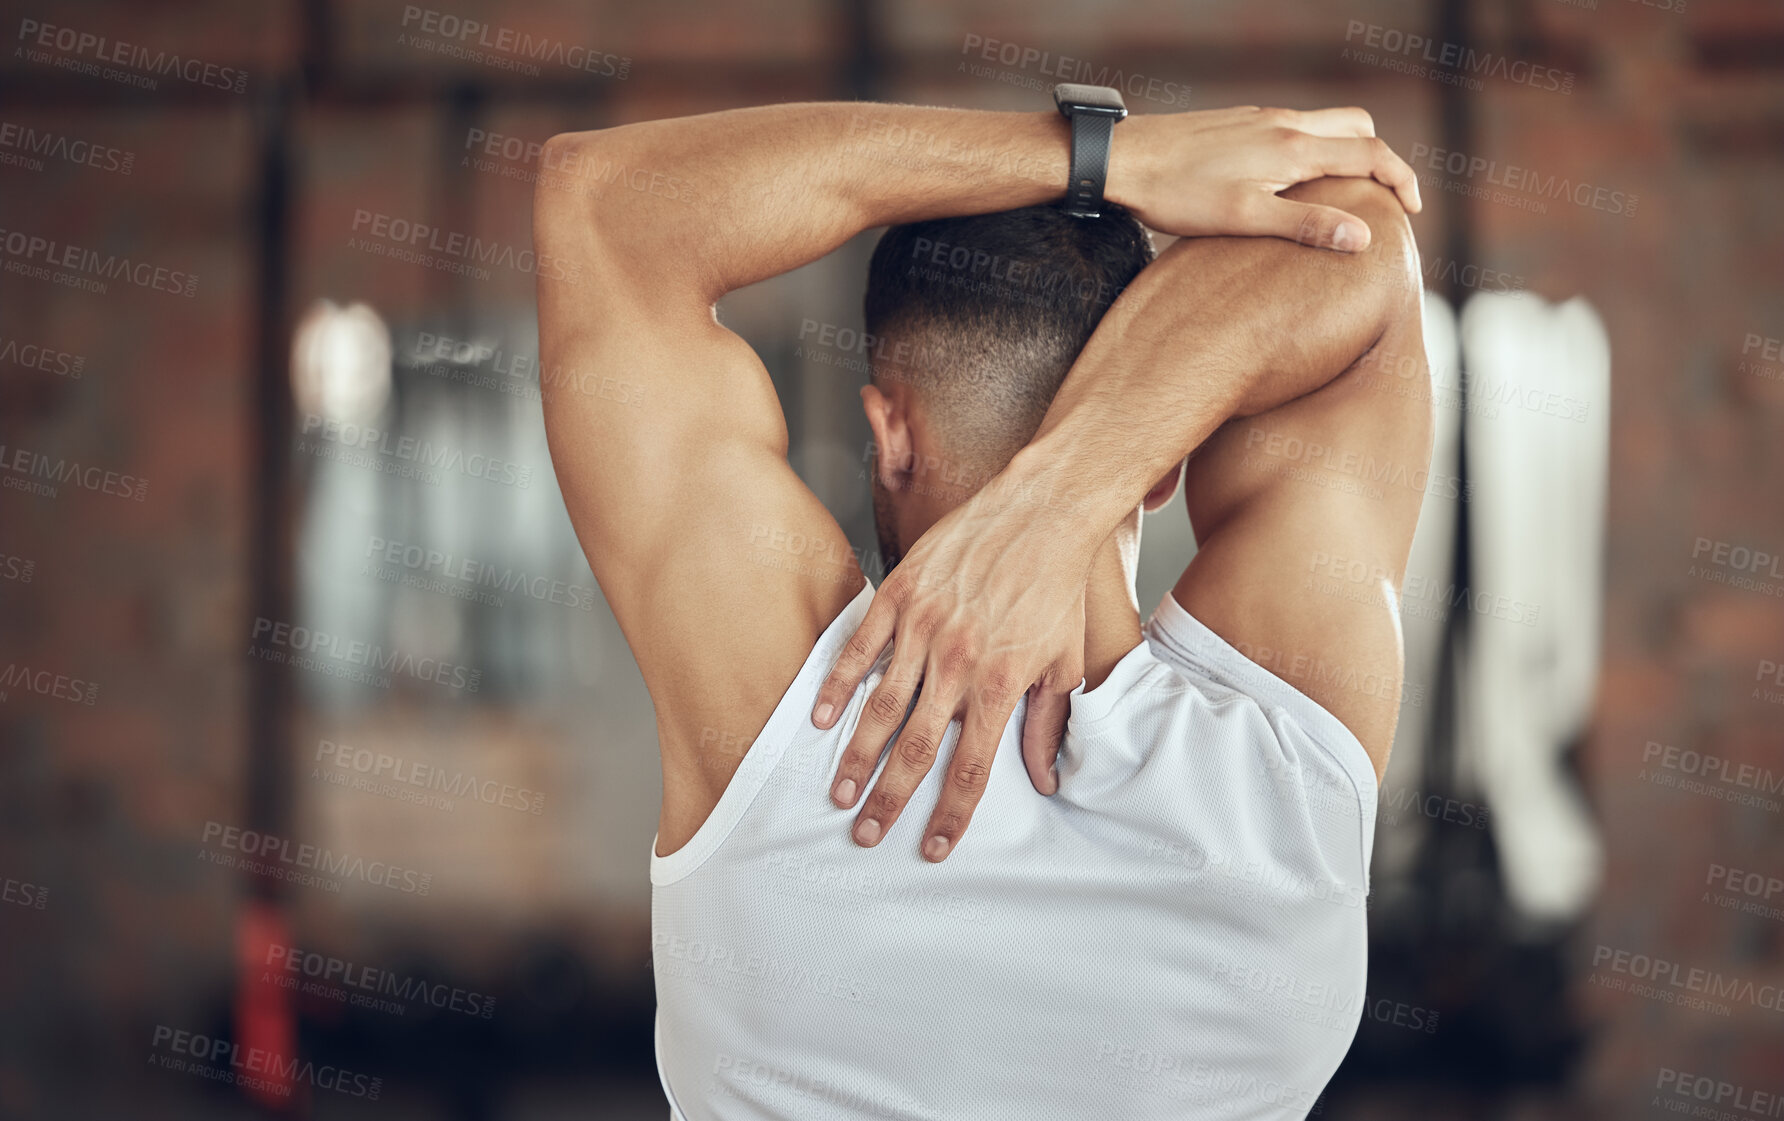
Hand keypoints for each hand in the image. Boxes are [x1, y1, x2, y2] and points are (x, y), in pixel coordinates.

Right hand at [810, 469, 1098, 861]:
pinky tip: (822, 719)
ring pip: (882, 704)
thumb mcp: (1064, 663)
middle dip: (888, 798)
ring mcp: (924, 626)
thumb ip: (1048, 725)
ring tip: (839, 791)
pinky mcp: (899, 594)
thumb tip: (1046, 781)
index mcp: (1001, 683)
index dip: (949, 814)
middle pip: (916, 747)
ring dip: (858, 754)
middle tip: (865, 834)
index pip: (970, 768)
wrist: (1040, 511)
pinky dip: (839, 685)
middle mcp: (957, 661)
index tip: (932, 848)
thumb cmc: (1055, 588)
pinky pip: (861, 648)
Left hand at [1108, 105, 1421, 249]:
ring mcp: (1260, 119)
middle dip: (1381, 158)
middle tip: (1387, 198)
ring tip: (1345, 194)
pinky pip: (1295, 129)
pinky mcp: (1240, 125)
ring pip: (1325, 124)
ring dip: (1347, 151)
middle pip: (1356, 126)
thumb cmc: (1177, 193)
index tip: (1413, 209)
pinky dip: (1315, 149)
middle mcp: (1283, 123)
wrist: (1123, 159)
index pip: (1369, 152)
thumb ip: (1304, 225)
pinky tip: (1295, 184)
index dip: (1401, 178)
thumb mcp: (1243, 218)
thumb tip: (1363, 237)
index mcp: (1292, 146)